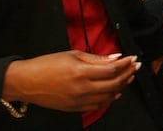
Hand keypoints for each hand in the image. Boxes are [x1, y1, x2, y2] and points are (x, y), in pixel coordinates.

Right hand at [2, 51, 141, 111]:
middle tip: (136, 66)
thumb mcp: (72, 54)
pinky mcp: (75, 108)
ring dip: (121, 86)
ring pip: (108, 96)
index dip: (125, 63)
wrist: (26, 82)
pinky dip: (110, 99)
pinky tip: (115, 92)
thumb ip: (96, 58)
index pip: (111, 69)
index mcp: (81, 72)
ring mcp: (79, 100)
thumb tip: (115, 58)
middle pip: (113, 83)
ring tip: (129, 77)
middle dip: (128, 74)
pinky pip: (98, 105)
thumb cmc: (47, 64)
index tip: (133, 58)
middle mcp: (82, 88)